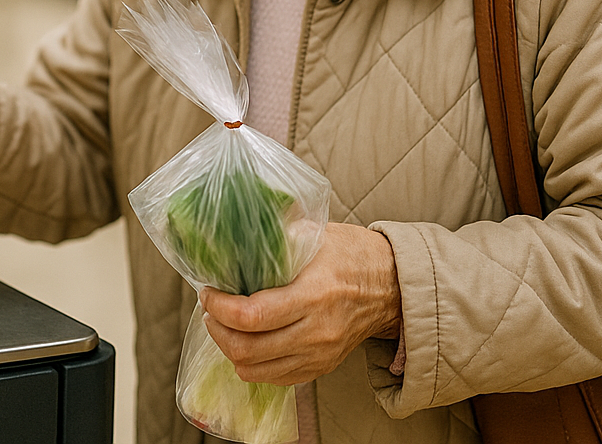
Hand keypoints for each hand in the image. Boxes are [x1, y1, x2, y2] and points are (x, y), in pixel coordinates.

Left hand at [200, 223, 400, 385]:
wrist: (392, 287)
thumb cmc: (353, 255)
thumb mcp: (317, 234)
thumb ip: (279, 233)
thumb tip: (240, 222)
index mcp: (313, 294)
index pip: (252, 315)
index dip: (220, 307)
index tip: (209, 292)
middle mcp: (315, 330)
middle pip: (248, 349)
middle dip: (218, 330)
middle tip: (211, 310)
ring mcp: (319, 353)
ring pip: (257, 370)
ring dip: (230, 349)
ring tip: (223, 326)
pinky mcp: (322, 366)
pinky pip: (276, 378)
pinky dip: (252, 364)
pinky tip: (246, 341)